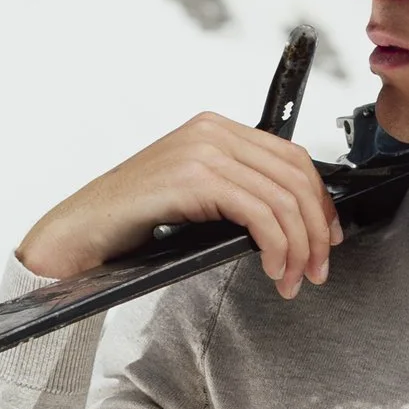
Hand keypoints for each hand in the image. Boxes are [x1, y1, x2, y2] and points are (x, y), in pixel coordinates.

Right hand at [16, 111, 345, 299]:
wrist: (81, 231)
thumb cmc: (135, 222)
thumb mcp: (196, 198)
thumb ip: (237, 192)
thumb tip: (294, 219)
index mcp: (216, 129)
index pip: (292, 158)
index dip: (320, 202)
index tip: (327, 238)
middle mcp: (212, 131)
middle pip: (295, 176)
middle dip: (316, 229)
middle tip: (317, 268)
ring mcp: (202, 151)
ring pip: (283, 198)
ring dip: (298, 247)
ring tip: (295, 278)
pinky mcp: (194, 178)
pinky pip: (259, 213)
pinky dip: (277, 247)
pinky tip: (273, 268)